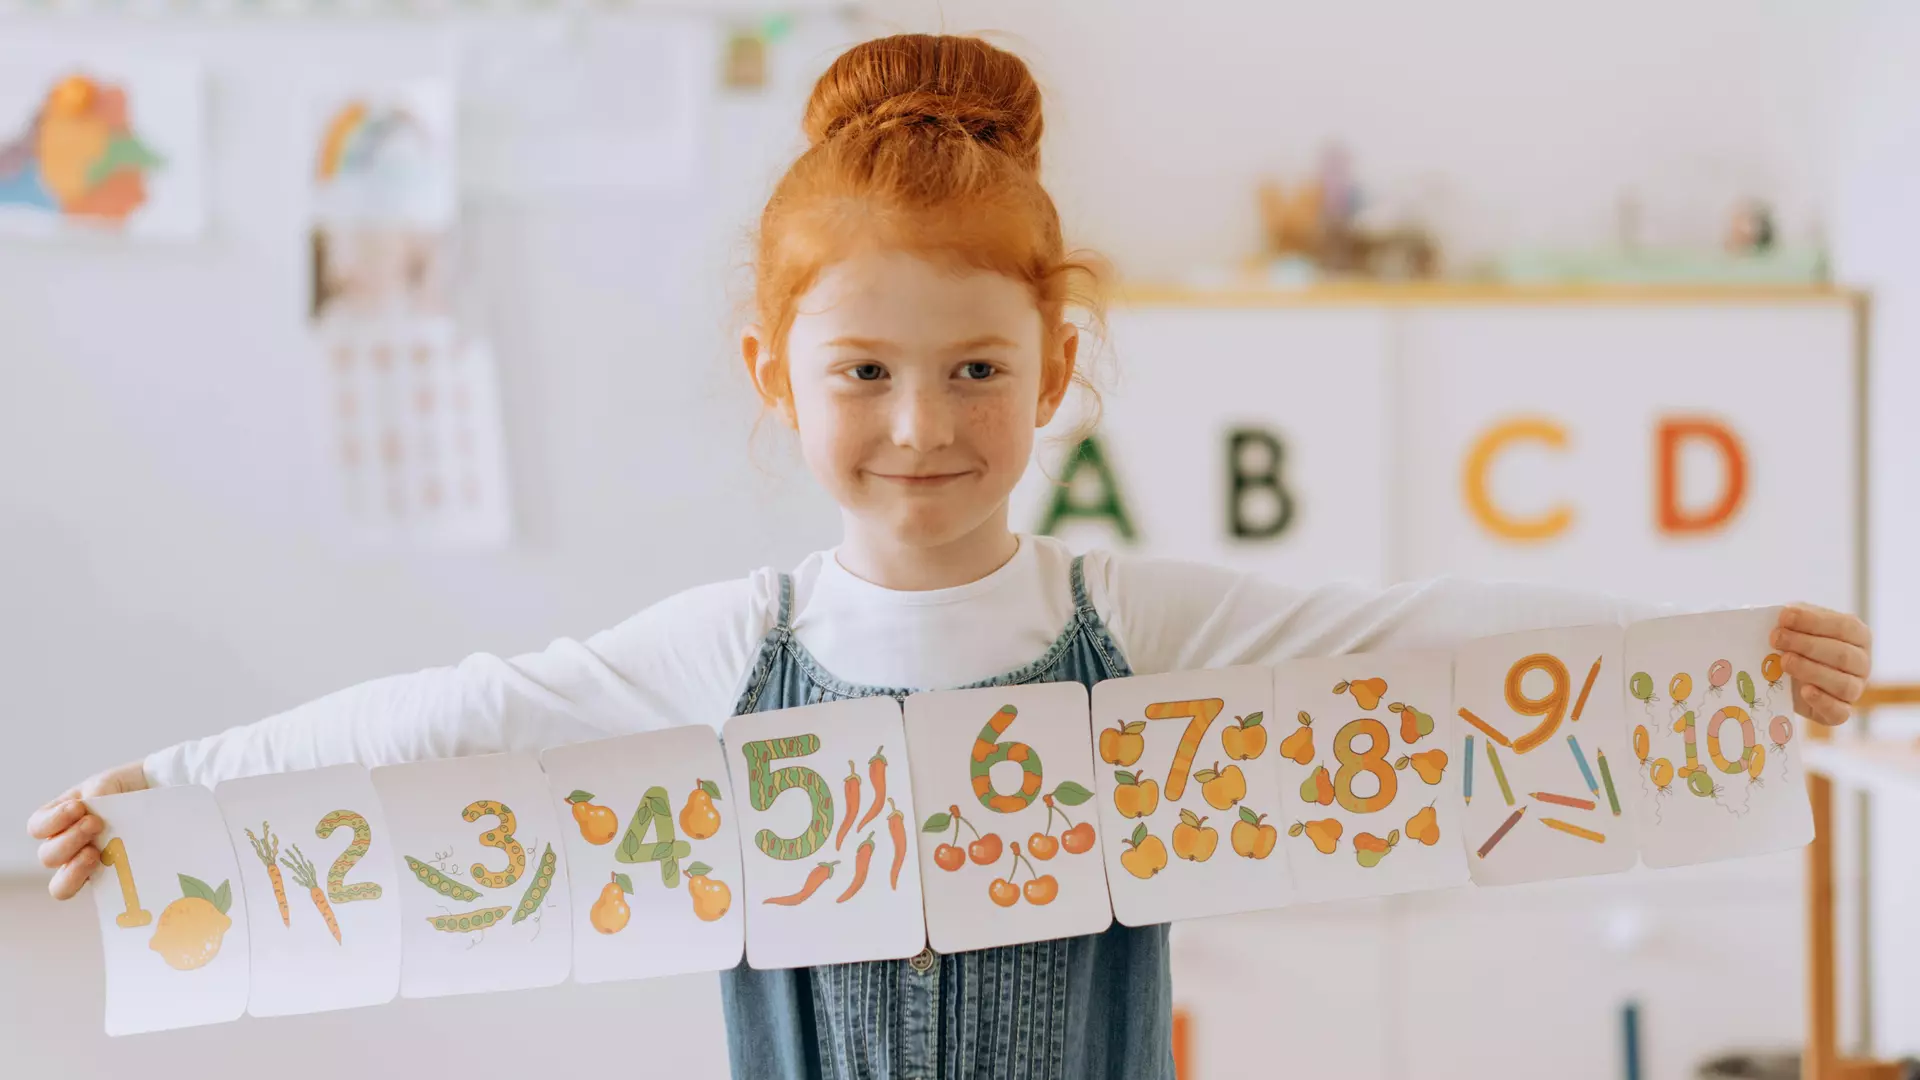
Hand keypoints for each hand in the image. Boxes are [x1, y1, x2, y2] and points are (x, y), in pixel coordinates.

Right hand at [25, 761, 148, 900]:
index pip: (37, 827)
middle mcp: (66, 846)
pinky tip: (111, 868)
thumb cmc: (126, 790)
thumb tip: (93, 803)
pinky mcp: (106, 880)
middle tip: (96, 824)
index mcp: (59, 820)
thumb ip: (98, 791)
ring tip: (96, 852)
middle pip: (47, 856)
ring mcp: (84, 866)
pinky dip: (95, 883)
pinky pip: (91, 892)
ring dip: (75, 866)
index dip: (52, 821)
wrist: (157, 797)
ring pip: (60, 883)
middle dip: (69, 840)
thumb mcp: (110, 783)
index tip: (78, 807)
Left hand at [1773, 604, 1872, 726]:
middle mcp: (1862, 663)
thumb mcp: (1796, 625)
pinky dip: (1823, 702)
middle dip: (1807, 645)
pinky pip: (1840, 713)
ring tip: (1784, 662)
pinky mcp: (1840, 712)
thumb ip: (1793, 618)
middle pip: (1844, 656)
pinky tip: (1805, 690)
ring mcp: (1855, 689)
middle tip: (1777, 639)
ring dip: (1811, 671)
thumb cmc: (1795, 642)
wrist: (1786, 675)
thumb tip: (1783, 614)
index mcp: (1858, 635)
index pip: (1845, 627)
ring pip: (1844, 685)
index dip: (1814, 622)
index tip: (1784, 617)